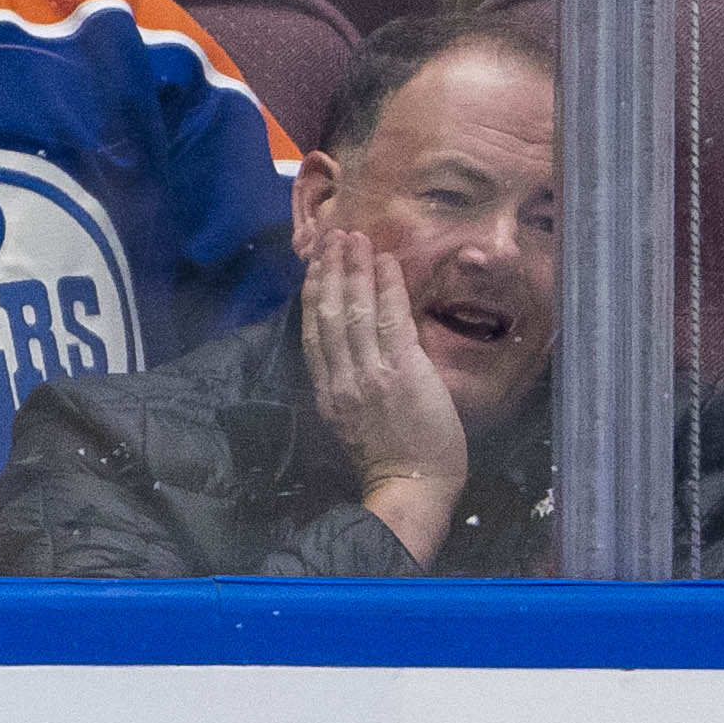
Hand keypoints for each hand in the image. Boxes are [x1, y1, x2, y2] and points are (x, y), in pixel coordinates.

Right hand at [294, 211, 467, 558]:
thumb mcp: (354, 421)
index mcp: (327, 392)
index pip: (313, 333)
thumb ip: (351, 384)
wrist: (412, 485)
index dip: (312, 294)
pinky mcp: (401, 372)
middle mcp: (341, 378)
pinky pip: (389, 321)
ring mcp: (369, 374)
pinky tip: (386, 263)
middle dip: (329, 271)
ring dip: (354, 270)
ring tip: (355, 238)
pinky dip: (386, 288)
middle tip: (333, 237)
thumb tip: (358, 351)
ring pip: (352, 311)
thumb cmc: (391, 458)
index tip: (315, 265)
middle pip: (327, 314)